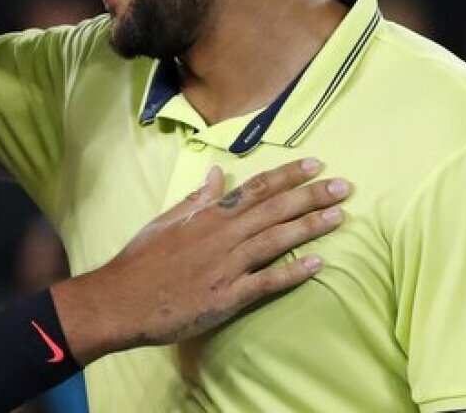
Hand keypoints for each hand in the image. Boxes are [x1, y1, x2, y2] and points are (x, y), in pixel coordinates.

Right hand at [51, 158, 348, 363]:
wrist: (121, 299)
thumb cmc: (141, 261)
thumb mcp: (166, 221)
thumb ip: (197, 200)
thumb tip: (218, 174)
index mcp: (208, 215)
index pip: (255, 188)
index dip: (288, 176)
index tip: (315, 165)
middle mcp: (222, 235)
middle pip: (274, 209)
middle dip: (311, 195)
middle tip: (344, 186)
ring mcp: (226, 265)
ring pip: (276, 240)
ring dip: (309, 226)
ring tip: (340, 216)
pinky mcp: (227, 296)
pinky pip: (266, 282)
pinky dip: (293, 273)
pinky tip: (318, 265)